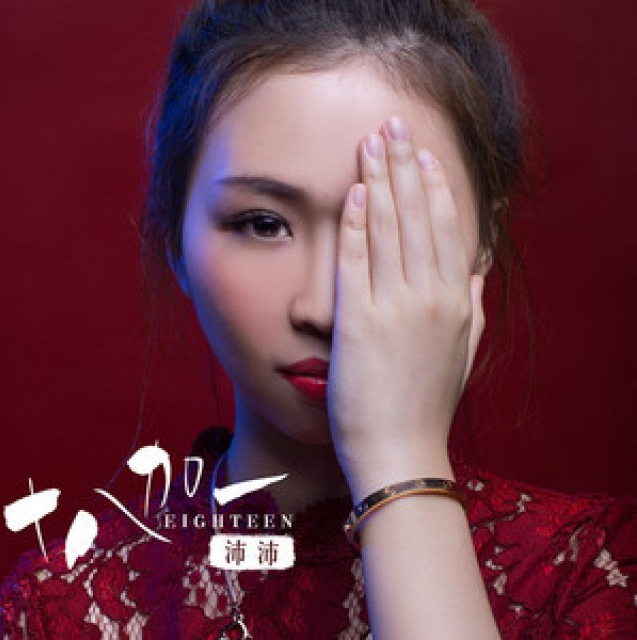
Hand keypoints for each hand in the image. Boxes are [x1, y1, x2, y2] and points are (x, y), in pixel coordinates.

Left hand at [327, 115, 484, 500]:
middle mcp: (429, 297)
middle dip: (403, 165)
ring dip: (380, 180)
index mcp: (455, 302)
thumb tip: (477, 269)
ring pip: (389, 230)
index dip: (432, 186)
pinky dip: (357, 225)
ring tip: (371, 142)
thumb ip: (473, 306)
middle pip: (416, 217)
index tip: (422, 154)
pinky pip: (358, 262)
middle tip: (393, 124)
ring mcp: (395, 308)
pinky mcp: (359, 323)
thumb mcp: (464, 352)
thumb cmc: (429, 404)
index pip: (444, 229)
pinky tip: (355, 193)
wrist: (401, 452)